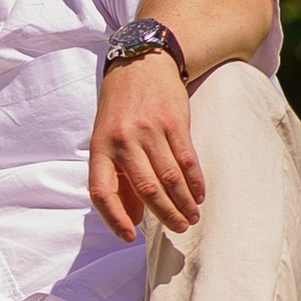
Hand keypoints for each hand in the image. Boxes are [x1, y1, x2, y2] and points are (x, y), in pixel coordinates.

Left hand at [89, 55, 204, 242]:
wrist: (142, 63)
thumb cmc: (121, 109)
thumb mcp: (107, 139)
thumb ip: (117, 177)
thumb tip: (132, 218)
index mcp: (100, 148)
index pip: (101, 191)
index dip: (115, 218)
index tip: (129, 237)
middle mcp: (122, 140)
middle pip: (146, 188)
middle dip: (165, 215)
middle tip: (178, 229)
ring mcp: (148, 130)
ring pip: (169, 177)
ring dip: (184, 203)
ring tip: (192, 217)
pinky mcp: (173, 121)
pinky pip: (187, 159)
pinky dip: (195, 182)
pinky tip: (200, 195)